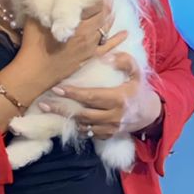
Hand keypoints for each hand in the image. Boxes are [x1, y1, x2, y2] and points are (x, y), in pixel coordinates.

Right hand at [13, 0, 128, 92]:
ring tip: (112, 3)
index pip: (95, 4)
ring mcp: (90, 47)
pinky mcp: (89, 57)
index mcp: (76, 23)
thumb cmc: (33, 46)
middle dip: (108, 0)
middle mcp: (88, 34)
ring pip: (106, 27)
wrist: (33, 74)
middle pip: (104, 13)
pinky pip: (108, 47)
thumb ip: (43, 2)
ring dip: (111, 14)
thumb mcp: (35, 19)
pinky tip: (125, 33)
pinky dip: (117, 39)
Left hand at [38, 50, 162, 139]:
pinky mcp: (108, 135)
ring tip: (50, 111)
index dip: (73, 93)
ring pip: (83, 126)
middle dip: (62, 109)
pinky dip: (77, 128)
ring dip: (66, 119)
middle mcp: (113, 116)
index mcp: (118, 98)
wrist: (149, 113)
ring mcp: (110, 128)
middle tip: (44, 104)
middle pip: (82, 114)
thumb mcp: (136, 72)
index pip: (91, 96)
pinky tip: (66, 120)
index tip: (57, 88)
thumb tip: (106, 57)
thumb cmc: (138, 89)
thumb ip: (124, 61)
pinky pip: (89, 134)